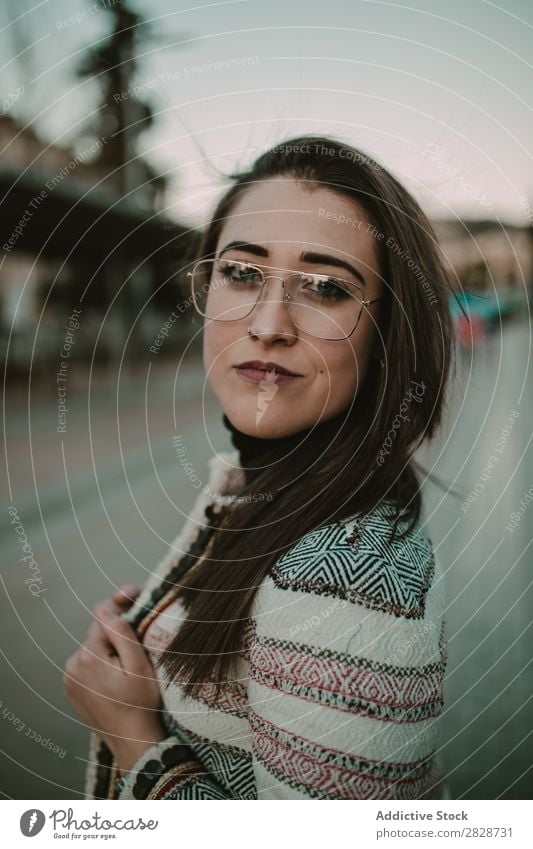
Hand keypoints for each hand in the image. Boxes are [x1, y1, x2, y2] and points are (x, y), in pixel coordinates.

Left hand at [64, 584, 166, 771]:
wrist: (132, 740)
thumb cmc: (141, 702)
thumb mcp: (140, 664)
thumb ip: (122, 633)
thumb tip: (110, 608)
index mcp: (89, 656)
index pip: (102, 615)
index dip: (121, 603)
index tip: (136, 594)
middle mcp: (73, 664)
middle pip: (98, 632)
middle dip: (117, 634)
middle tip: (141, 645)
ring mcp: (69, 678)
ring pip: (93, 648)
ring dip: (110, 650)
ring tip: (129, 668)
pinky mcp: (72, 689)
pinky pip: (88, 665)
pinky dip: (102, 665)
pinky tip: (117, 679)